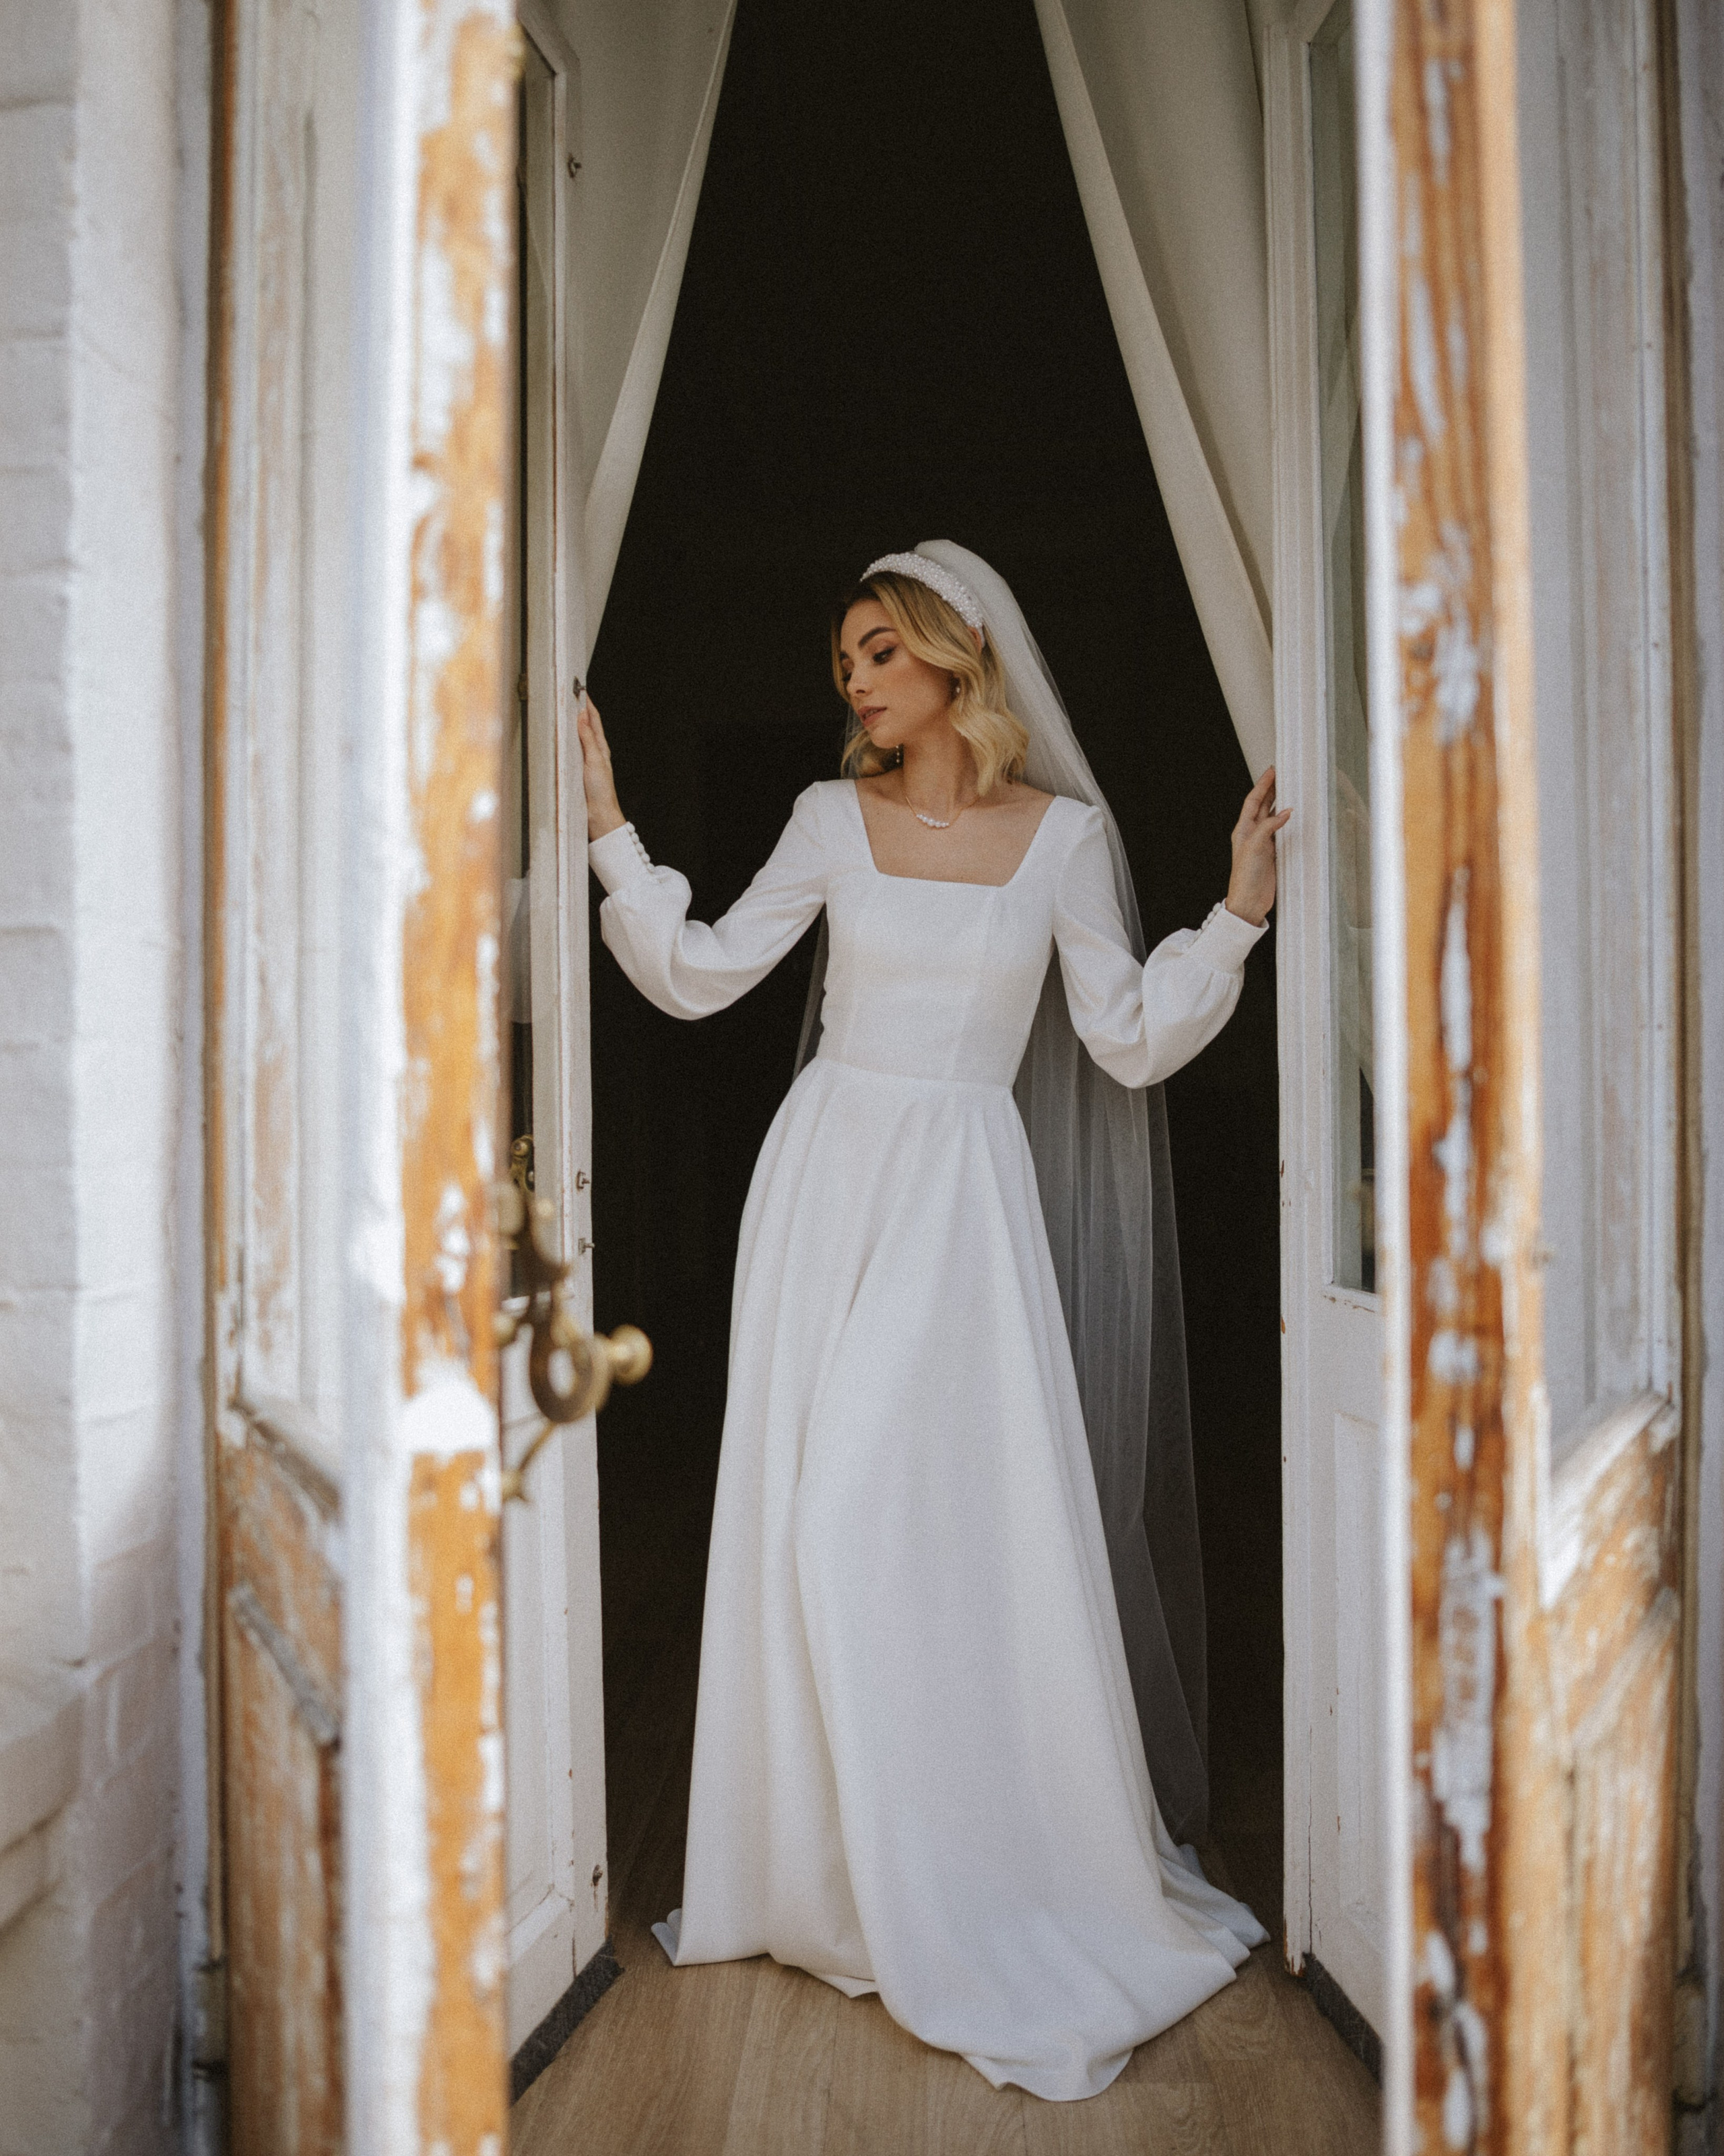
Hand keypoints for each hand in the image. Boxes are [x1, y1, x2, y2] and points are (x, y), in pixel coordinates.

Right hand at [576, 693, 624, 837]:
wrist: (598, 814)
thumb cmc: (600, 789)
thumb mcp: (594, 760)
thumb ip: (588, 739)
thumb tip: (582, 716)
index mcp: (601, 748)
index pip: (594, 720)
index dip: (588, 704)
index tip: (581, 690)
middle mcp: (593, 753)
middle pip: (585, 726)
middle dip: (578, 710)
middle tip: (570, 695)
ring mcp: (584, 762)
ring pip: (577, 737)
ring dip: (571, 724)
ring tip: (562, 710)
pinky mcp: (576, 771)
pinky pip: (570, 750)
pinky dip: (565, 740)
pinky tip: (558, 738)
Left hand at [1225, 766, 1289, 927]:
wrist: (1249, 902)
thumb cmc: (1245, 878)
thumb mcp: (1255, 847)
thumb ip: (1269, 827)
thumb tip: (1285, 812)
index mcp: (1243, 830)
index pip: (1253, 801)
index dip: (1262, 785)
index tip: (1271, 771)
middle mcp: (1252, 834)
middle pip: (1263, 806)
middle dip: (1271, 790)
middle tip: (1282, 775)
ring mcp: (1263, 844)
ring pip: (1273, 817)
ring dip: (1280, 804)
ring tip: (1290, 790)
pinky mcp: (1273, 854)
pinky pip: (1281, 832)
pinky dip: (1288, 822)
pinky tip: (1295, 817)